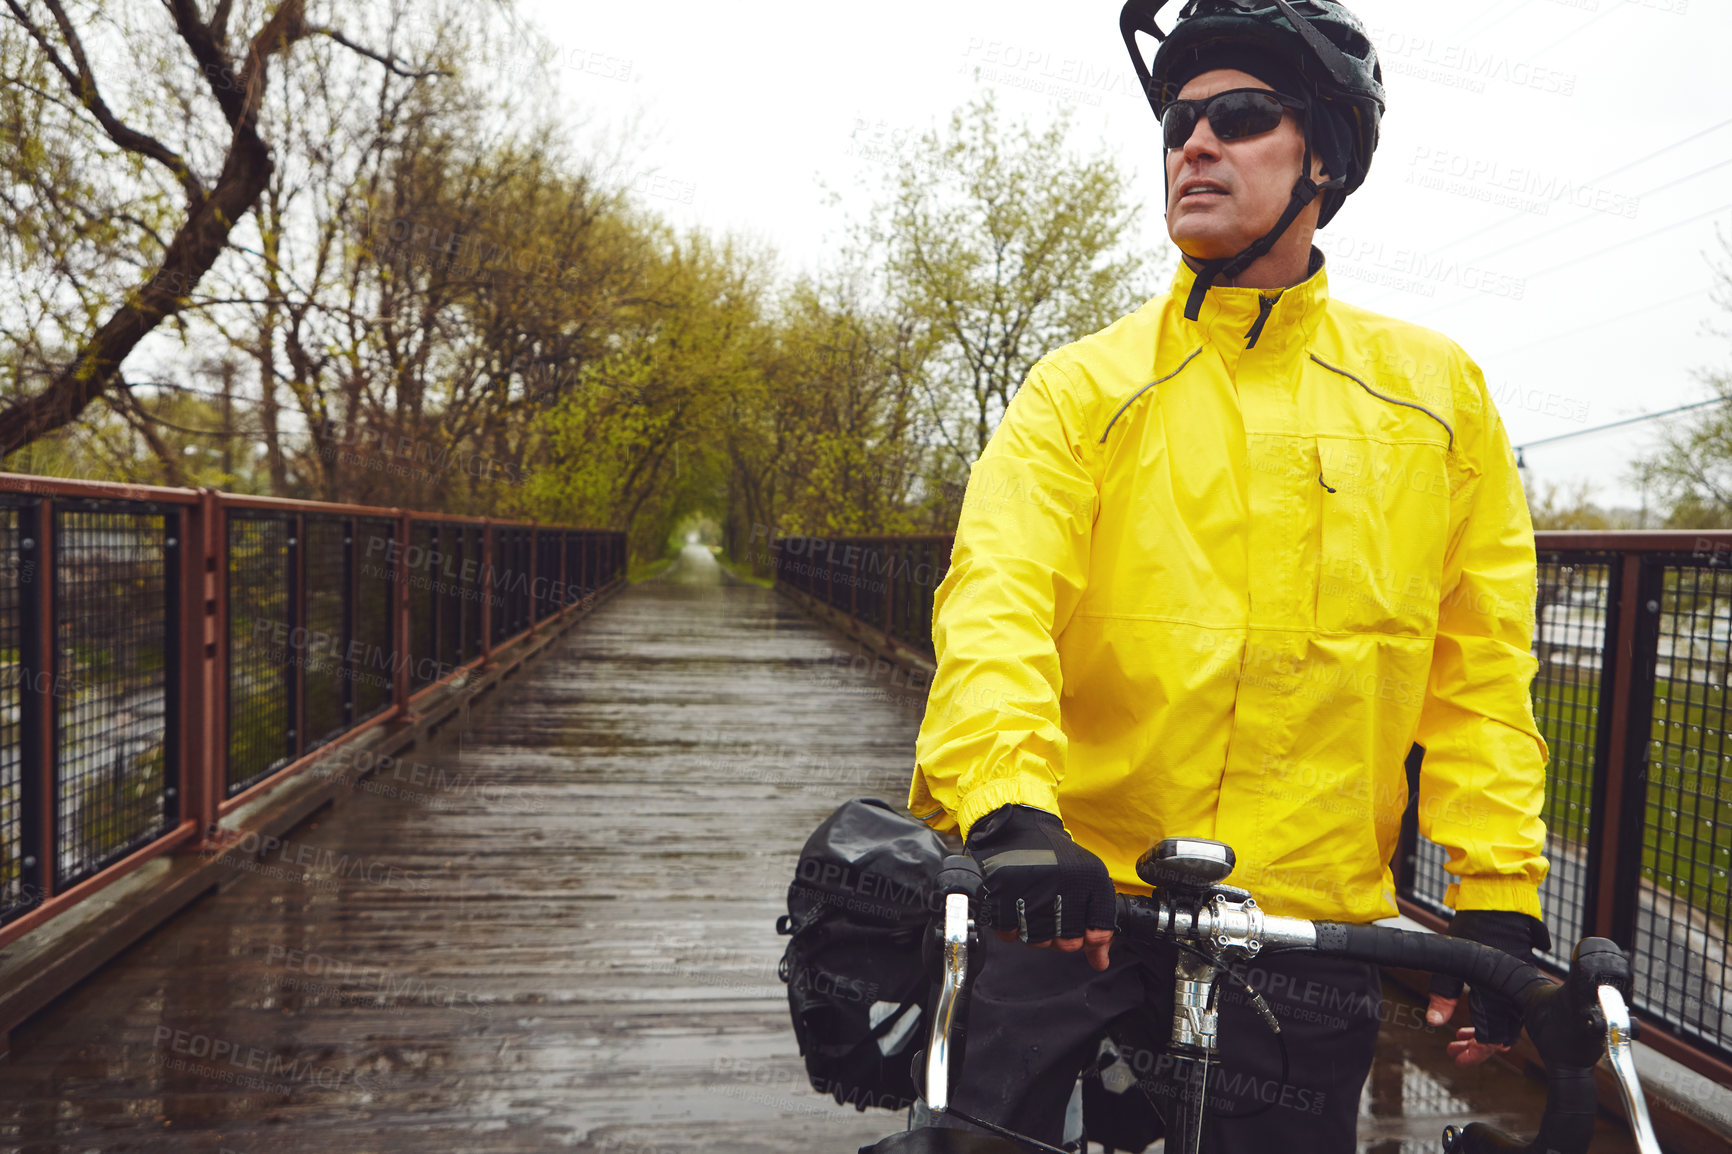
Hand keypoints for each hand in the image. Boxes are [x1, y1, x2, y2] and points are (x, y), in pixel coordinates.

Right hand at [965, 805, 1116, 970]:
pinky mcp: (1001, 891)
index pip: (1098, 933)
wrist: (1017, 826)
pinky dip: (1011, 928)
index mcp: (1088, 878)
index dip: (1090, 937)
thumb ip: (1098, 920)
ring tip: (1034, 910)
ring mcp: (1030, 887)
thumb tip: (1101, 962)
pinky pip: (1010, 933)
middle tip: (1054, 917)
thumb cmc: (1055, 857)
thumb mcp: (1087, 880)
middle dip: (1061, 938)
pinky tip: (1015, 909)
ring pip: (1038, 941)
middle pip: (1067, 943)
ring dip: (1035, 933)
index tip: (1083, 930)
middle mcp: (1062, 882)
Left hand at [1427, 909, 1550, 1065]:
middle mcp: (1511, 994)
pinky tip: (1477, 1016)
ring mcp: (1517, 984)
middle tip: (1455, 1049)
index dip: (1474, 1053)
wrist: (1496, 901)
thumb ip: (1443, 993)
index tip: (1458, 1058)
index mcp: (1495, 994)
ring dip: (1485, 1032)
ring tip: (1461, 1036)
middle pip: (1500, 1035)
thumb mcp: (1450, 961)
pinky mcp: (1518, 974)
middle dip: (1477, 1046)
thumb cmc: (1471, 926)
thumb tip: (1434, 1022)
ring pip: (1506, 1022)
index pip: (1490, 1038)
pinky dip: (1494, 1016)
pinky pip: (1510, 1006)